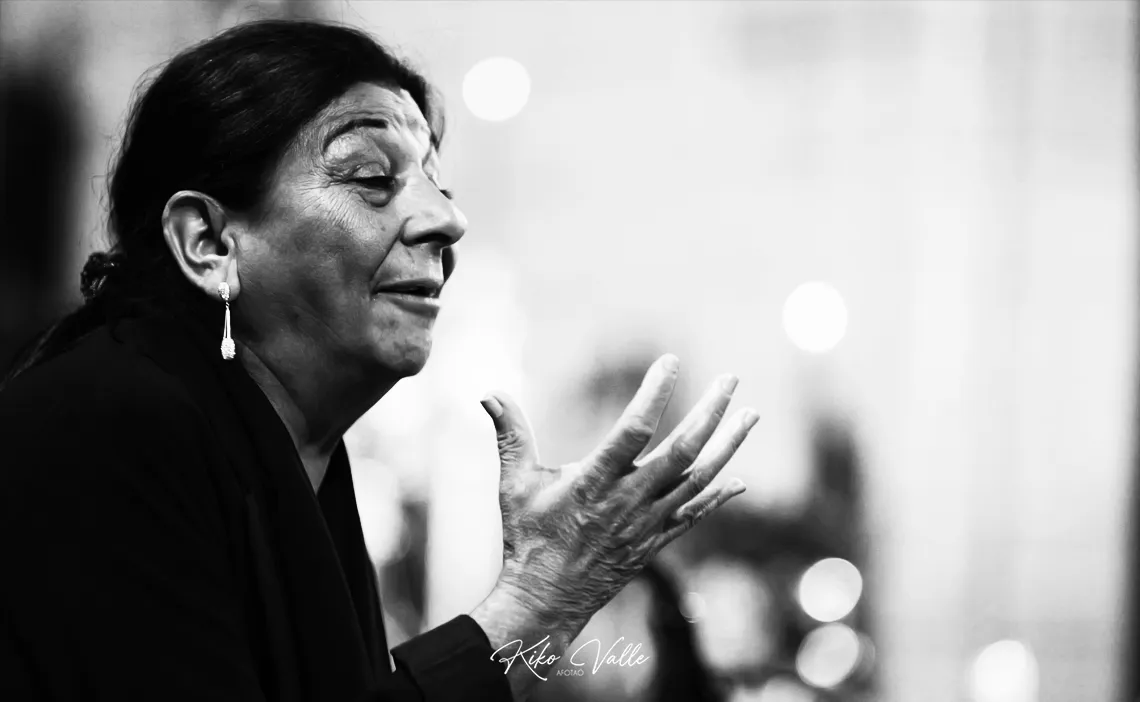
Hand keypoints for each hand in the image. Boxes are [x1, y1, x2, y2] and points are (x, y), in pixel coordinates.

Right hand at [479, 354, 758, 626]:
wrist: (546, 601)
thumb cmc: (527, 537)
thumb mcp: (514, 484)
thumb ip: (509, 435)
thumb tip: (488, 392)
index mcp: (594, 482)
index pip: (634, 429)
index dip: (655, 393)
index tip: (671, 361)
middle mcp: (628, 501)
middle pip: (682, 451)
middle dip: (711, 412)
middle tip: (732, 379)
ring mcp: (647, 523)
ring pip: (699, 479)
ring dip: (728, 445)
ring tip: (750, 415)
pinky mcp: (655, 542)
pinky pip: (696, 515)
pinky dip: (719, 496)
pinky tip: (739, 480)